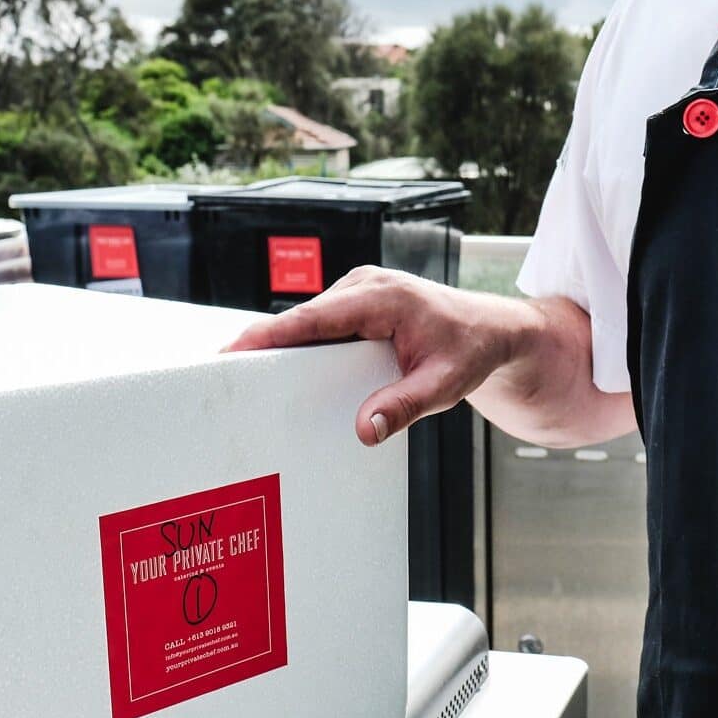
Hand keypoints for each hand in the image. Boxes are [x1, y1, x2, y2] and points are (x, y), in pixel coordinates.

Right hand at [222, 266, 522, 446]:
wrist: (492, 330)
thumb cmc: (471, 350)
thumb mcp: (444, 385)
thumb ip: (404, 407)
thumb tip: (363, 431)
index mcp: (382, 298)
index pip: (313, 318)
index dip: (269, 335)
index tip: (232, 351)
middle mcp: (365, 286)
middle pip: (302, 319)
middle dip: (264, 346)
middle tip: (225, 378)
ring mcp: (359, 292)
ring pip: (308, 322)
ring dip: (282, 347)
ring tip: (245, 380)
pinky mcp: (358, 305)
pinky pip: (321, 325)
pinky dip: (302, 346)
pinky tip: (284, 374)